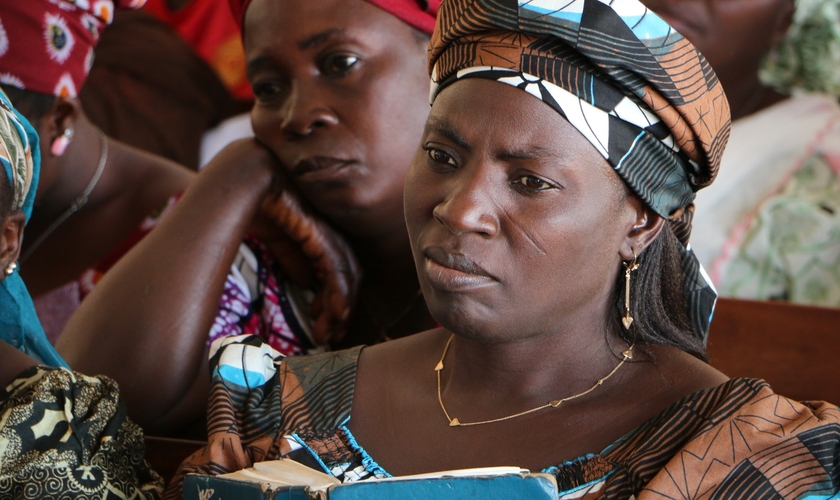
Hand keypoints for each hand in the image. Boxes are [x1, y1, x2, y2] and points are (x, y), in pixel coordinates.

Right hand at [259, 185, 360, 344]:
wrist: (237, 177)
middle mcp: (329, 223)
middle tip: (332, 335)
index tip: (327, 324)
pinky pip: (334, 264)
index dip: (336, 296)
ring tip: (331, 332)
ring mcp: (326, 223)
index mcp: (321, 224)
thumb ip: (293, 255)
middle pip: (347, 270)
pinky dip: (337, 291)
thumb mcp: (275, 236)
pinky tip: (336, 313)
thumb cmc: (250, 201)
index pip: (339, 265)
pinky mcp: (316, 225)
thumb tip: (307, 281)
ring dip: (340, 306)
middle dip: (341, 306)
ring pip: (344, 271)